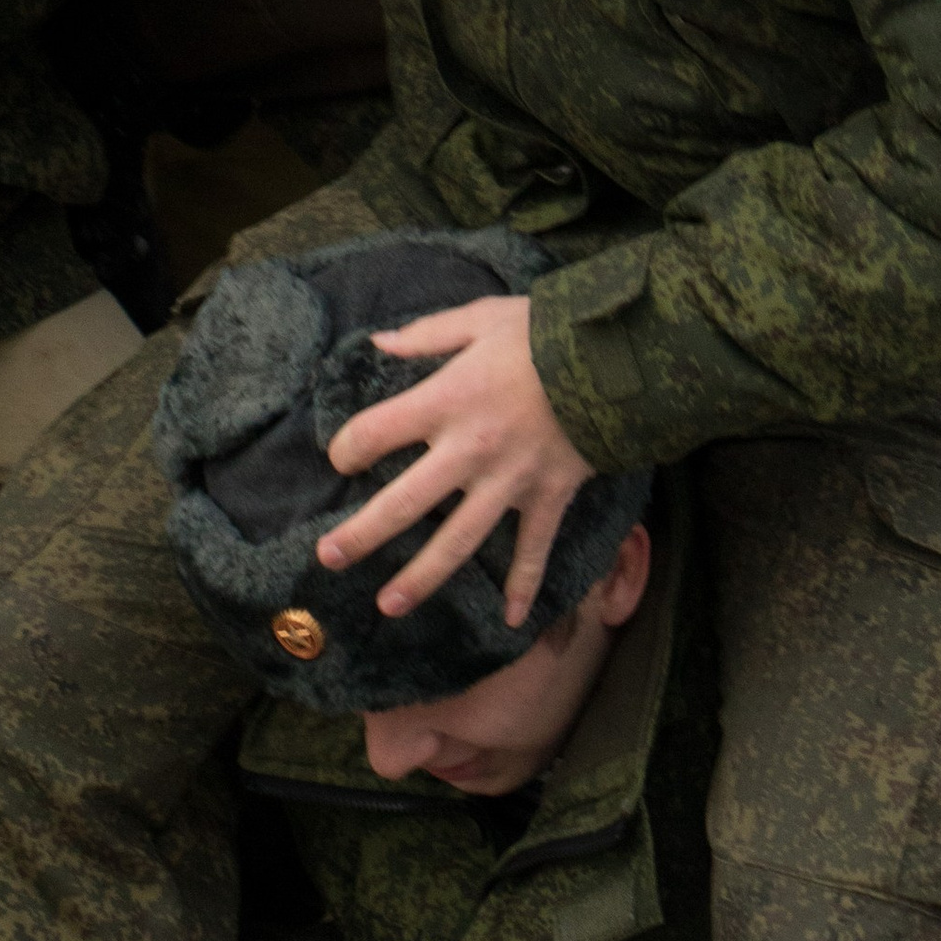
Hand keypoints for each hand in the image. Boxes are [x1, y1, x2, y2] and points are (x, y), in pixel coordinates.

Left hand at [318, 292, 594, 627]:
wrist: (612, 359)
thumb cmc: (541, 333)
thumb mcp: (479, 319)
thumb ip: (426, 335)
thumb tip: (379, 342)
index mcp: (447, 400)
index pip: (377, 432)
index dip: (349, 448)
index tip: (337, 461)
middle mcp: (470, 449)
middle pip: (406, 502)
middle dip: (363, 534)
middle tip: (328, 558)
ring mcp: (509, 481)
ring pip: (458, 540)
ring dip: (422, 576)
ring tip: (388, 605)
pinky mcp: (547, 498)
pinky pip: (533, 550)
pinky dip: (525, 585)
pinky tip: (513, 621)